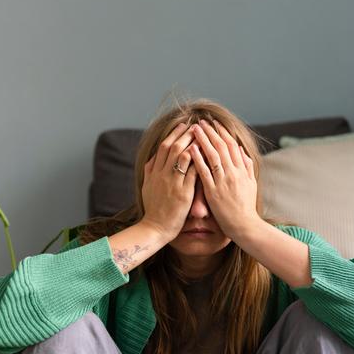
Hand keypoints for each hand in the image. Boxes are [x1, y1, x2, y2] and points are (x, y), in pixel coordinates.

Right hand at [140, 123, 197, 240]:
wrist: (155, 228)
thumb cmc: (153, 208)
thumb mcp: (147, 186)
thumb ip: (149, 171)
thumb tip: (153, 157)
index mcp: (154, 172)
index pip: (164, 146)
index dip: (174, 134)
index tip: (183, 125)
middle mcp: (162, 175)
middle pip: (173, 147)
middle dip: (185, 134)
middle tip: (196, 125)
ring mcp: (172, 183)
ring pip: (183, 156)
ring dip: (193, 143)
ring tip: (204, 135)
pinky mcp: (182, 193)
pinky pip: (192, 173)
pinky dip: (199, 161)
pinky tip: (207, 154)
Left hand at [189, 119, 260, 240]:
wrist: (244, 225)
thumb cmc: (246, 206)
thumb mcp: (251, 184)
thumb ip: (247, 166)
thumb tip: (242, 151)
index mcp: (241, 170)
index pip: (232, 145)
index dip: (222, 132)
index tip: (214, 123)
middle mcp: (233, 173)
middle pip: (221, 146)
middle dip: (210, 132)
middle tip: (201, 121)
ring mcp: (223, 181)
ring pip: (212, 155)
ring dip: (203, 140)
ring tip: (194, 129)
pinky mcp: (214, 191)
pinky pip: (204, 172)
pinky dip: (198, 158)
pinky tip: (191, 148)